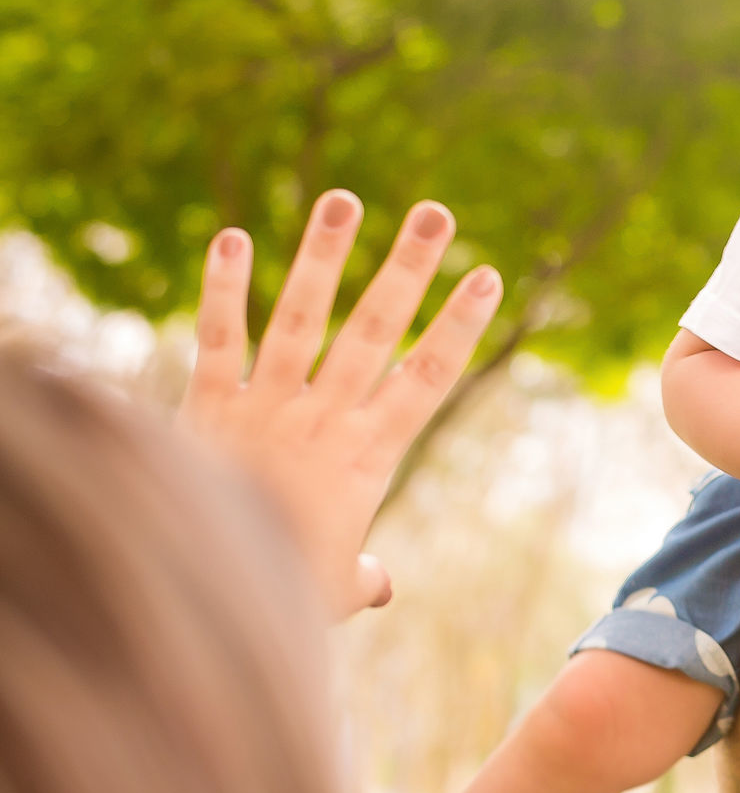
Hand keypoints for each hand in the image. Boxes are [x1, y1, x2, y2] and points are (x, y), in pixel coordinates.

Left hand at [179, 191, 501, 618]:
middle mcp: (323, 419)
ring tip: (344, 198)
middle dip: (409, 267)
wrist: (197, 588)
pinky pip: (218, 338)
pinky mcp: (207, 405)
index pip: (428, 378)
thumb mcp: (333, 593)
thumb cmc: (277, 594)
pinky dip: (224, 288)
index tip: (489, 275)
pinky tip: (235, 237)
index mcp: (368, 457)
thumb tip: (380, 583)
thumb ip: (363, 577)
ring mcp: (264, 405)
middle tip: (436, 212)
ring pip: (301, 318)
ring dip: (324, 255)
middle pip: (375, 330)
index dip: (460, 325)